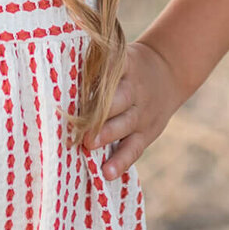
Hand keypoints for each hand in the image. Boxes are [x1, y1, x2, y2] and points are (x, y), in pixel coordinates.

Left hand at [85, 40, 184, 180]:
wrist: (169, 72)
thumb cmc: (128, 67)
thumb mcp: (120, 57)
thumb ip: (96, 65)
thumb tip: (58, 71)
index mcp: (125, 66)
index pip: (110, 68)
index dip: (92, 75)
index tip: (71, 83)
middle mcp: (134, 90)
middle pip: (117, 99)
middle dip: (98, 111)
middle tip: (78, 121)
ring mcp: (141, 113)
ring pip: (124, 124)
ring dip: (106, 135)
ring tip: (88, 145)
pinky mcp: (146, 133)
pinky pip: (134, 148)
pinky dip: (121, 161)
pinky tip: (107, 172)